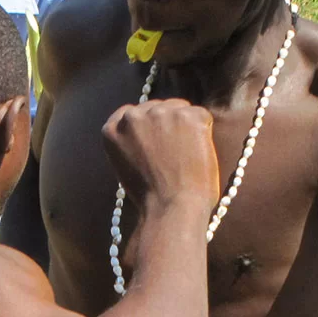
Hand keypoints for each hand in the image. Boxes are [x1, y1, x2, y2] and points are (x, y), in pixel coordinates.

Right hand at [101, 99, 219, 215]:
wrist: (170, 209)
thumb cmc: (150, 197)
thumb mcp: (125, 164)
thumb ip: (132, 141)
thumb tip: (151, 129)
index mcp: (112, 128)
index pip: (131, 113)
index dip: (147, 127)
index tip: (155, 141)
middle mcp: (133, 116)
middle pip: (157, 107)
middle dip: (167, 124)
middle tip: (175, 152)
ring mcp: (161, 113)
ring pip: (180, 108)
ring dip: (186, 127)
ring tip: (186, 156)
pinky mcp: (188, 116)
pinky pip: (202, 116)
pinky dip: (204, 133)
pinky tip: (197, 155)